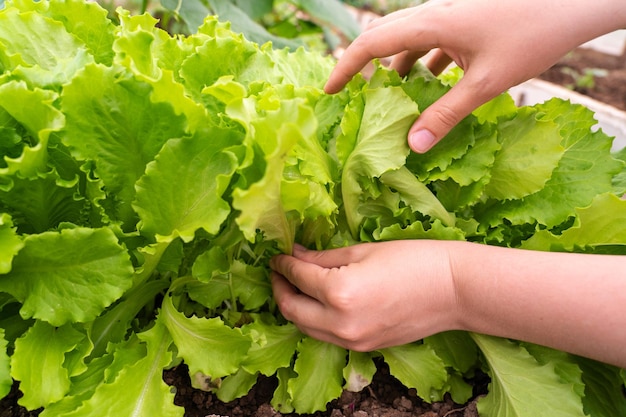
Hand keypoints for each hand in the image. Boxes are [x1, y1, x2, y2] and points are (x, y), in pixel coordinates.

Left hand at [270, 241, 457, 350]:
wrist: (454, 290)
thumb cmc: (414, 260)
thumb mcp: (362, 252)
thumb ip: (324, 258)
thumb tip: (297, 255)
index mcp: (339, 293)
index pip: (298, 277)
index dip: (283, 264)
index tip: (278, 255)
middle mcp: (340, 324)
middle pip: (292, 309)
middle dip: (280, 288)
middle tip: (278, 271)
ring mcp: (352, 341)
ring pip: (306, 327)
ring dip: (295, 306)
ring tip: (294, 285)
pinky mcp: (364, 347)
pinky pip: (326, 336)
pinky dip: (315, 319)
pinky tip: (317, 302)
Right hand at [325, 0, 624, 152]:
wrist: (572, 3)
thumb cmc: (530, 37)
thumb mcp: (484, 84)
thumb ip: (446, 115)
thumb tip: (412, 147)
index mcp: (428, 23)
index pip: (371, 44)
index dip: (345, 68)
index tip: (328, 92)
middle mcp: (432, 14)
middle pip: (383, 39)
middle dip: (363, 67)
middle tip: (349, 97)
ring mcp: (448, 16)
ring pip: (407, 41)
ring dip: (395, 69)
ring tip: (389, 101)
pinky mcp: (463, 22)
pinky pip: (430, 43)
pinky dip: (422, 65)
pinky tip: (429, 89)